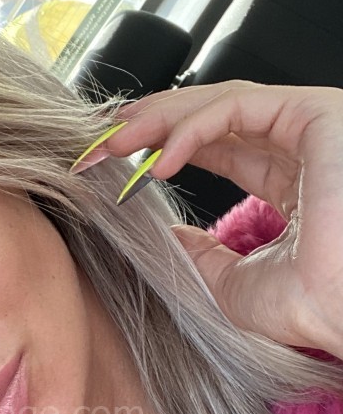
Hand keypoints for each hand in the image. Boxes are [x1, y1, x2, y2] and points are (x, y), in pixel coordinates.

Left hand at [80, 80, 342, 357]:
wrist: (342, 311)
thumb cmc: (310, 305)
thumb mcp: (232, 283)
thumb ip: (202, 255)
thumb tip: (170, 237)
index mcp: (287, 183)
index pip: (214, 146)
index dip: (159, 148)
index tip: (108, 164)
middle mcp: (298, 149)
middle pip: (210, 117)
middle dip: (147, 126)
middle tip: (96, 145)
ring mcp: (307, 129)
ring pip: (219, 103)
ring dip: (158, 119)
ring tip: (113, 145)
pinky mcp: (313, 114)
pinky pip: (237, 107)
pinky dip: (190, 128)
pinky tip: (159, 159)